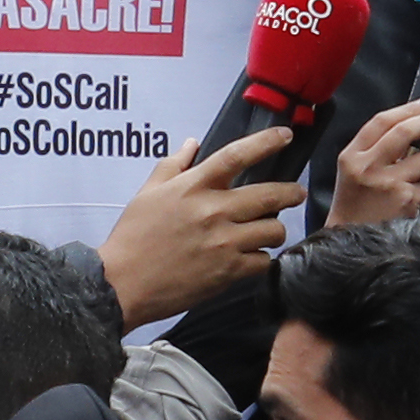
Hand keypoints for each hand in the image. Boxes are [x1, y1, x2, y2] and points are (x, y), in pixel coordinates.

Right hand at [96, 129, 304, 324]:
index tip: (285, 135)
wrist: (123, 284)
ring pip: (273, 230)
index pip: (237, 155)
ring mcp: (224, 242)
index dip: (266, 142)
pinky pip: (263, 260)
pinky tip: (252, 258)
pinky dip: (261, 258)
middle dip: (290, 192)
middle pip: (269, 195)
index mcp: (193, 186)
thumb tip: (191, 144)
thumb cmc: (133, 238)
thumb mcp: (147, 194)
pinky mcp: (228, 272)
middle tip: (296, 193)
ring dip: (275, 229)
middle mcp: (213, 210)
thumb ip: (172, 166)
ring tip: (268, 231)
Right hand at [323, 96, 419, 228]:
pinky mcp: (406, 201)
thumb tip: (412, 124)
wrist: (348, 241)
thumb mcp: (352, 170)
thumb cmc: (353, 204)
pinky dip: (419, 192)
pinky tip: (404, 203)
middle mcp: (368, 167)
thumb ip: (374, 147)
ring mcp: (388, 184)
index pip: (381, 122)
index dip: (408, 108)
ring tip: (406, 183)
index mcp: (351, 156)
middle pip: (404, 132)